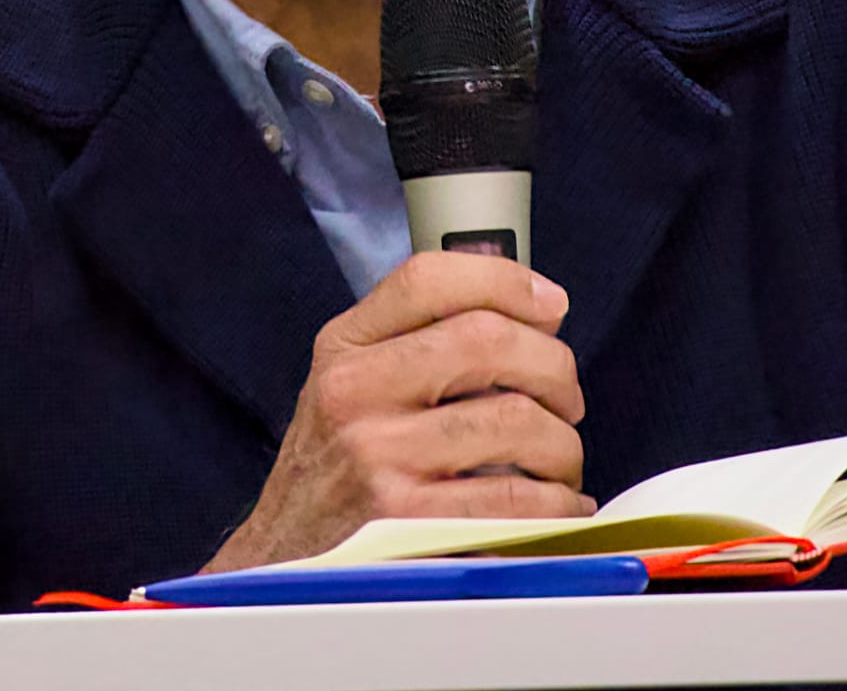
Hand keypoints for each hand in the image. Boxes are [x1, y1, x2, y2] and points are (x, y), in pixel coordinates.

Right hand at [203, 253, 593, 572]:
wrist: (280, 568)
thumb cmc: (335, 472)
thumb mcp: (351, 385)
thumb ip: (421, 338)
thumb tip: (538, 311)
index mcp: (344, 348)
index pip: (430, 278)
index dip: (508, 281)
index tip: (552, 305)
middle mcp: (354, 393)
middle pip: (489, 339)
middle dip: (554, 367)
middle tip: (566, 398)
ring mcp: (378, 458)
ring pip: (516, 419)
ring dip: (562, 443)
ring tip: (558, 460)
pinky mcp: (407, 525)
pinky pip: (516, 500)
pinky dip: (557, 503)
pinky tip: (554, 506)